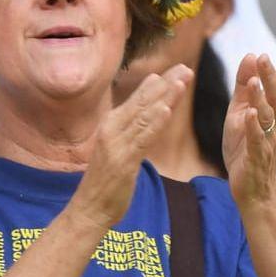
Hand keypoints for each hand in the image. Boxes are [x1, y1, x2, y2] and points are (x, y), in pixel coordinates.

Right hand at [72, 64, 190, 226]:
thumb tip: (148, 107)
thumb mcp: (117, 147)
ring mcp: (116, 144)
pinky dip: (154, 123)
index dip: (161, 83)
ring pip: (145, 116)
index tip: (180, 69)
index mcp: (112, 123)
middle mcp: (112, 128)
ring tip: (181, 81)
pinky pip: (142, 139)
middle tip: (186, 68)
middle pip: (143, 102)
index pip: (139, 98)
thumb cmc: (105, 180)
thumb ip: (131, 127)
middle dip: (166, 84)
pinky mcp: (123, 161)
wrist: (89, 208)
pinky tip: (166, 110)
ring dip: (164, 97)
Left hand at [223, 46, 275, 203]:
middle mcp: (274, 123)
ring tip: (256, 81)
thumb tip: (251, 55)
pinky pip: (257, 140)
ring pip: (268, 116)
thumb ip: (244, 86)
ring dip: (262, 98)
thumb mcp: (240, 111)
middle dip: (272, 77)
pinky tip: (250, 114)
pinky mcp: (256, 157)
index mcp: (271, 111)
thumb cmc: (246, 148)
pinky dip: (254, 127)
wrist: (250, 188)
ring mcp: (267, 140)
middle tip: (265, 58)